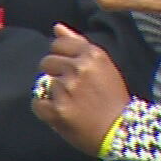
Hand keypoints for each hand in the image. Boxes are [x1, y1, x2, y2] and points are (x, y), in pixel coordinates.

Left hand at [32, 24, 129, 156]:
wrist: (122, 133)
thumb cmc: (112, 99)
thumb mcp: (103, 66)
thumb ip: (79, 44)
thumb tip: (57, 27)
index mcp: (93, 55)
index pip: (58, 44)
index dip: (60, 57)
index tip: (70, 70)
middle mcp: (79, 68)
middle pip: (47, 62)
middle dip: (54, 74)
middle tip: (71, 90)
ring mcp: (67, 89)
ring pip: (43, 83)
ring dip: (53, 94)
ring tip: (72, 104)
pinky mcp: (58, 110)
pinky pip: (37, 103)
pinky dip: (46, 110)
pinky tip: (62, 114)